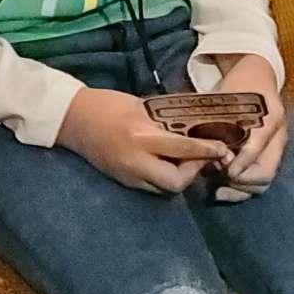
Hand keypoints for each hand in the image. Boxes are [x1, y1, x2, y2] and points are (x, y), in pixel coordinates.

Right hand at [57, 86, 229, 193]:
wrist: (71, 119)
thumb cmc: (106, 104)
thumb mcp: (139, 106)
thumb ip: (164, 120)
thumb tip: (192, 124)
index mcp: (141, 137)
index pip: (183, 150)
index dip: (206, 151)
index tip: (222, 149)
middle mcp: (135, 162)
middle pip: (176, 182)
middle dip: (193, 172)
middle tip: (201, 157)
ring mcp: (127, 175)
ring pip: (164, 189)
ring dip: (179, 177)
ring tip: (186, 161)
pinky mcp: (122, 180)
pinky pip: (150, 186)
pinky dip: (163, 178)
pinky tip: (166, 164)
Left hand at [210, 55, 287, 203]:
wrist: (258, 74)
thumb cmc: (239, 83)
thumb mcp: (228, 95)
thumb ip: (217, 120)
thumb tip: (201, 149)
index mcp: (269, 117)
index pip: (257, 147)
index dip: (240, 163)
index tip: (224, 169)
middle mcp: (278, 135)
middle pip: (265, 173)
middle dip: (240, 183)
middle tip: (218, 182)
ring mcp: (277, 146)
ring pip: (263, 180)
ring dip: (240, 189)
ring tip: (219, 189)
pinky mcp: (272, 153)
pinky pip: (261, 177)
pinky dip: (243, 187)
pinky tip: (225, 187)